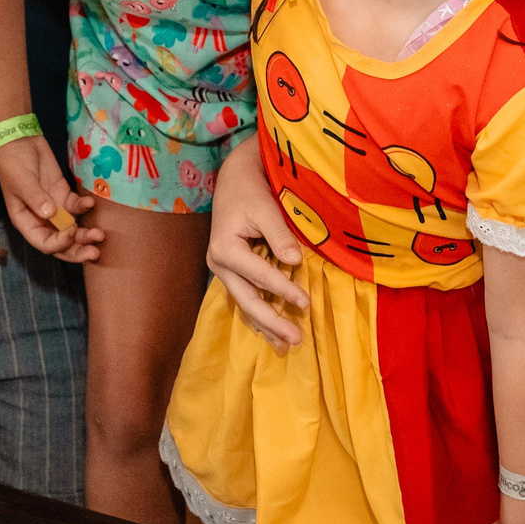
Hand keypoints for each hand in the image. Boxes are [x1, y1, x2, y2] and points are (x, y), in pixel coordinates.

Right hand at [0, 136, 101, 261]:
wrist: (19, 140)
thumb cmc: (13, 163)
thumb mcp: (21, 181)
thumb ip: (36, 198)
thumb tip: (50, 214)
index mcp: (26, 222)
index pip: (44, 243)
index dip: (60, 243)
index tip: (72, 231)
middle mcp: (40, 219)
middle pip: (60, 242)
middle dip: (77, 250)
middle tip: (95, 253)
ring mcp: (54, 207)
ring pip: (71, 228)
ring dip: (85, 234)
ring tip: (100, 234)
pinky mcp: (63, 194)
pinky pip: (76, 207)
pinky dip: (84, 208)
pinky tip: (91, 203)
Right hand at [208, 146, 309, 346]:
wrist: (234, 178)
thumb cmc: (250, 191)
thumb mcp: (266, 208)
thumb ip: (280, 235)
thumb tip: (295, 262)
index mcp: (224, 248)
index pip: (259, 275)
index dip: (283, 290)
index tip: (306, 303)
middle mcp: (218, 263)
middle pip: (247, 300)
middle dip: (272, 321)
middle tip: (296, 338)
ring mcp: (223, 270)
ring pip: (244, 304)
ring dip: (266, 325)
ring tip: (287, 345)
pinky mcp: (231, 272)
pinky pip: (245, 298)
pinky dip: (259, 316)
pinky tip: (272, 333)